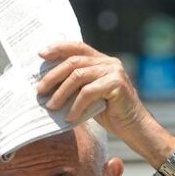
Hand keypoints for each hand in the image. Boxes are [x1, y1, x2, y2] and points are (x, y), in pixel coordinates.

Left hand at [36, 42, 152, 139]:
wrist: (135, 128)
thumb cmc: (110, 113)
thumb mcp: (89, 96)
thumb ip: (76, 86)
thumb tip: (47, 85)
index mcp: (102, 61)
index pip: (78, 47)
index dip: (59, 48)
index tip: (41, 54)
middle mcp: (109, 62)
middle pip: (74, 62)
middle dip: (53, 75)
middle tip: (40, 90)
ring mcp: (114, 71)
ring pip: (78, 76)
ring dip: (61, 92)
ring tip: (51, 106)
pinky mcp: (117, 84)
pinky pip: (88, 92)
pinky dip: (76, 106)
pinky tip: (70, 117)